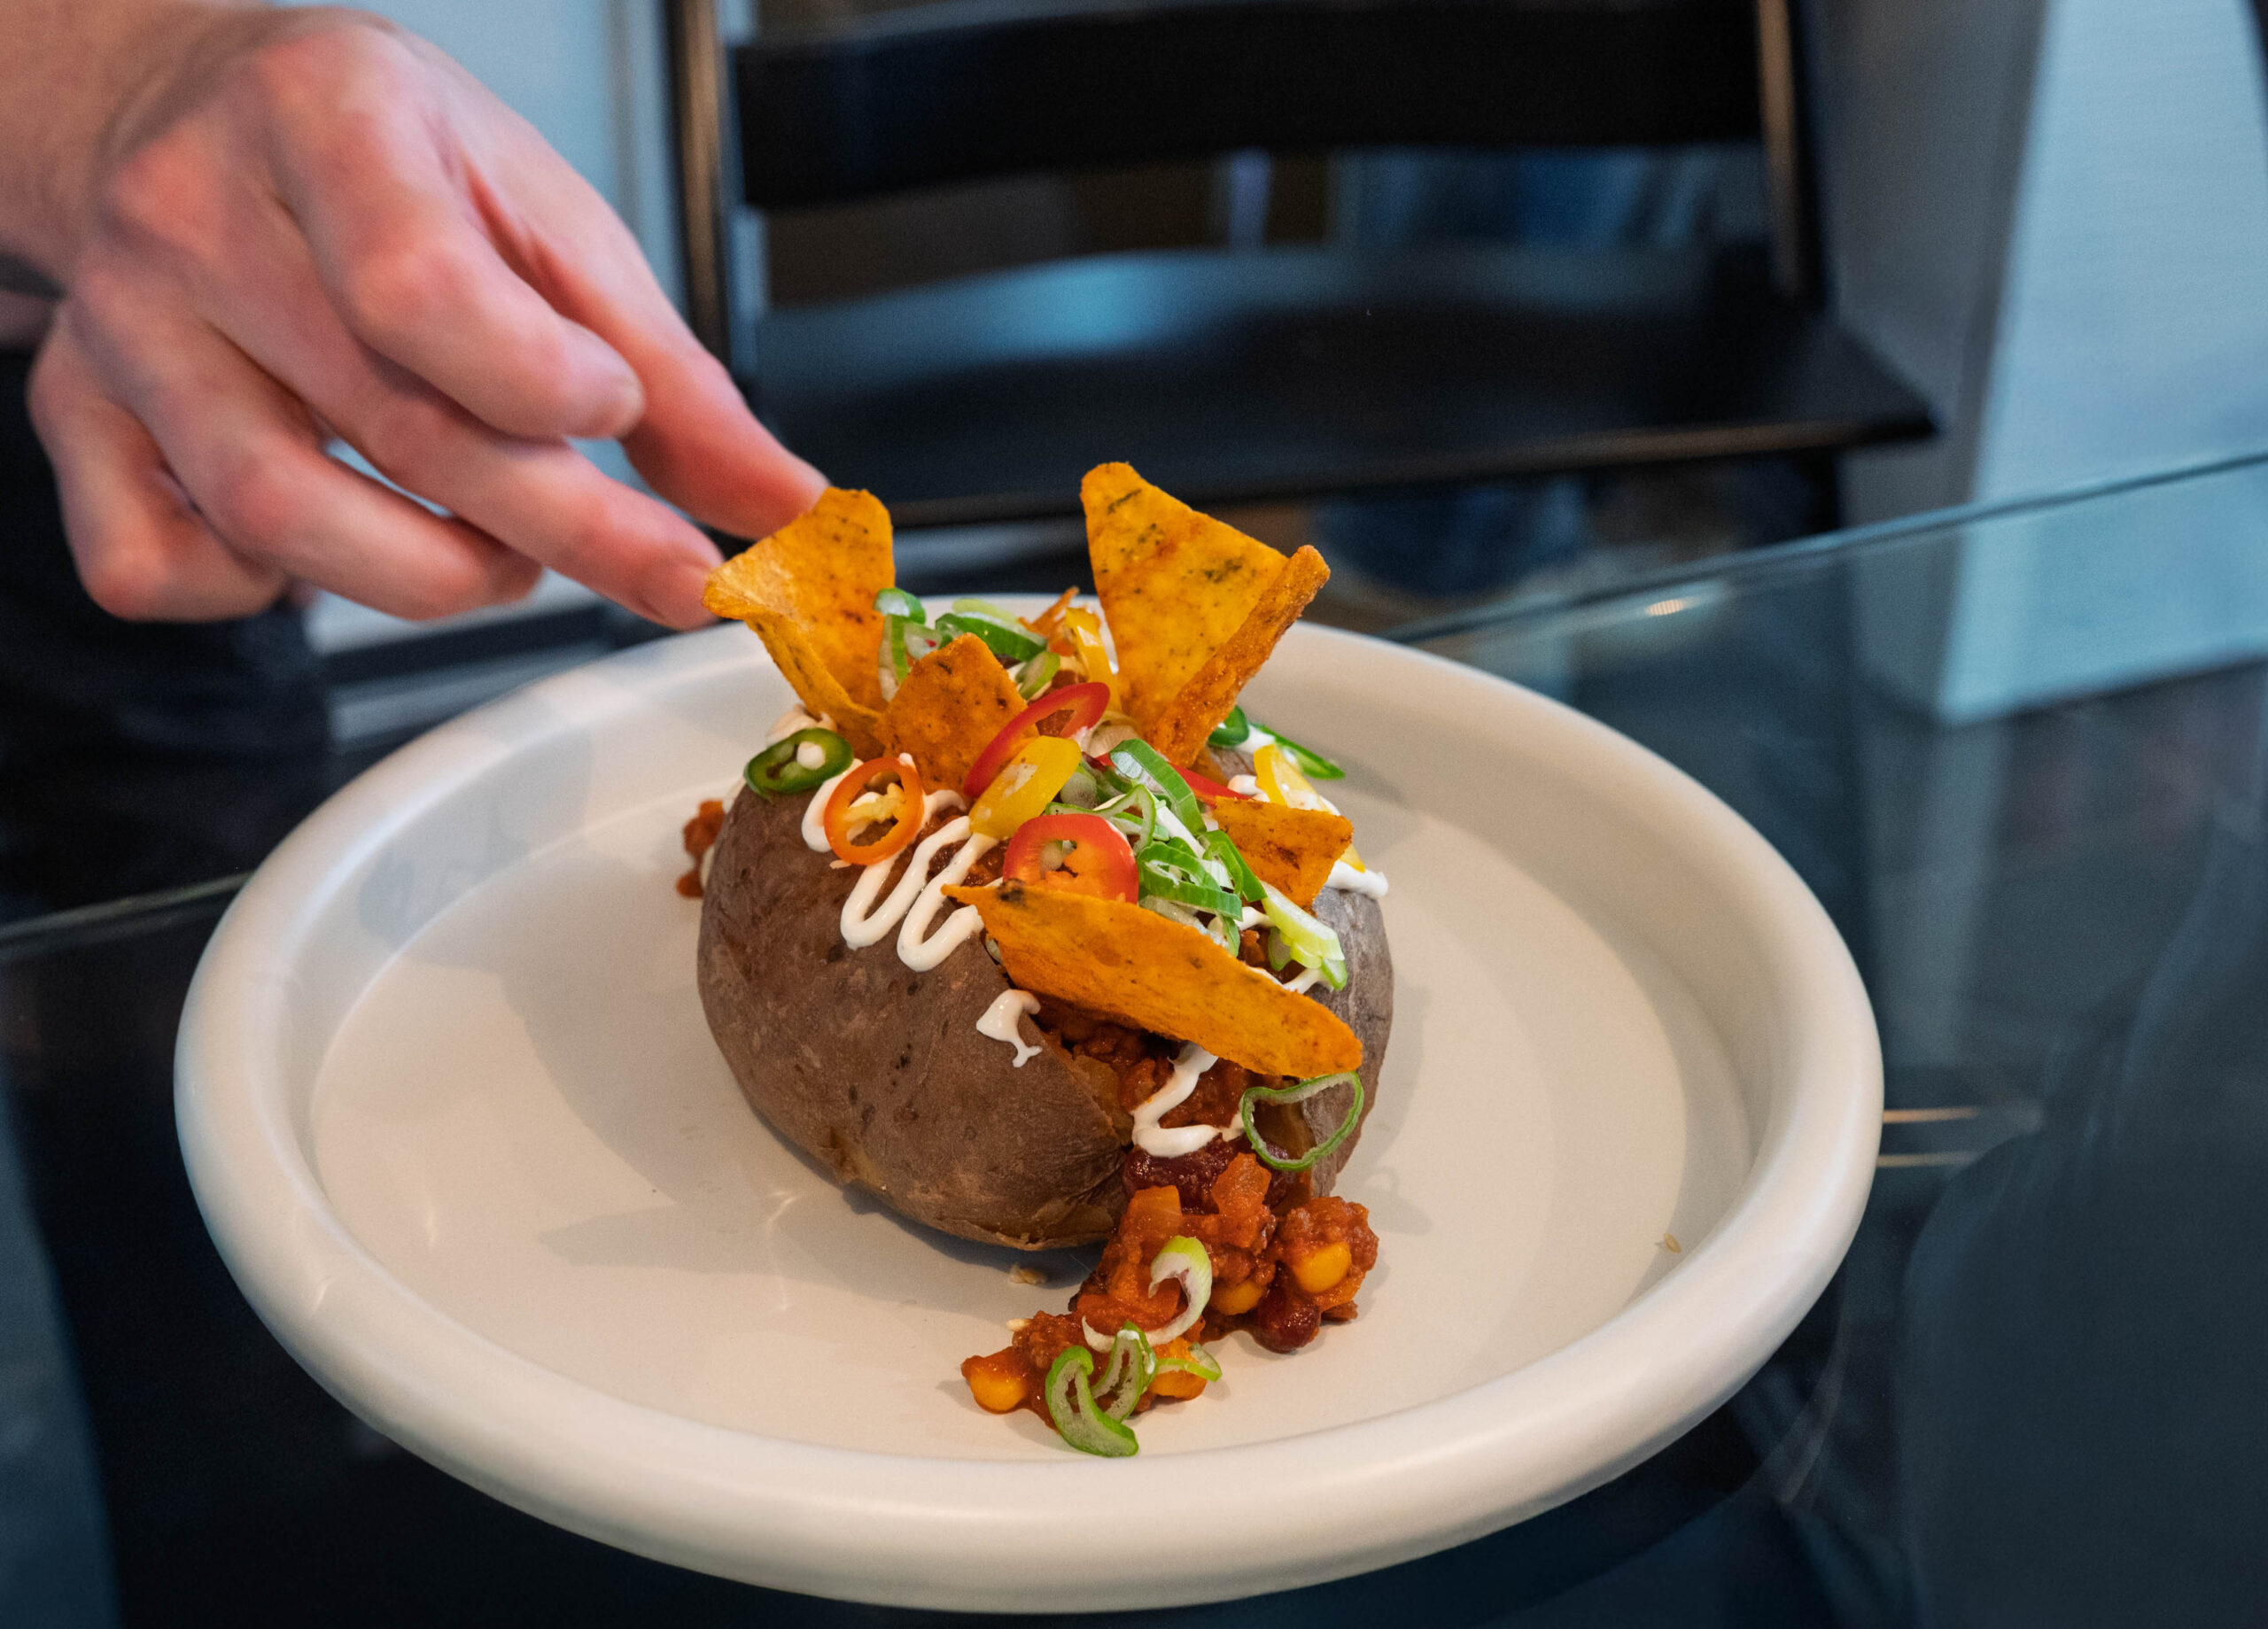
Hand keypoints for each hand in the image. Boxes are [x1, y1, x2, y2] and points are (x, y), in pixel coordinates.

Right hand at [18, 5, 822, 626]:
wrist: (192, 113)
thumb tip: (785, 510)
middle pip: (394, 429)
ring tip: (502, 558)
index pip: (424, 294)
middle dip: (564, 532)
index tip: (619, 416)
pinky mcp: (74, 417)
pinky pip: (152, 566)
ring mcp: (121, 325)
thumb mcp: (551, 221)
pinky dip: (263, 598)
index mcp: (332, 121)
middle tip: (654, 565)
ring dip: (433, 578)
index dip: (547, 390)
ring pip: (276, 519)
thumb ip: (672, 376)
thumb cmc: (392, 161)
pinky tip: (337, 543)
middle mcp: (198, 217)